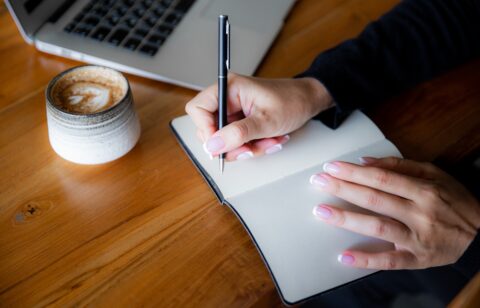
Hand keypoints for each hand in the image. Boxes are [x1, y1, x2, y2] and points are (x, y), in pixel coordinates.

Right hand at [185, 73, 332, 160]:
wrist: (310, 101)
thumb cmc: (292, 101)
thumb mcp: (266, 121)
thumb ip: (238, 133)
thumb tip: (213, 145)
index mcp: (230, 88)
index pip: (197, 108)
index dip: (205, 129)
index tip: (219, 145)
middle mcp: (228, 98)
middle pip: (209, 128)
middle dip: (231, 143)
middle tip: (249, 148)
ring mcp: (234, 111)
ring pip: (224, 139)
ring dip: (245, 147)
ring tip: (267, 142)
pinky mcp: (241, 121)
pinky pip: (236, 141)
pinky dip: (252, 146)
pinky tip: (268, 140)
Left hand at [310, 157, 479, 269]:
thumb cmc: (455, 201)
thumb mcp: (434, 174)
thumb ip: (400, 166)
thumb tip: (365, 161)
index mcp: (424, 190)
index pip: (381, 178)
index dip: (354, 172)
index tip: (331, 167)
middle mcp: (420, 213)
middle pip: (375, 199)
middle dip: (343, 189)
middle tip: (319, 182)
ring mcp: (418, 238)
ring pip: (378, 227)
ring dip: (348, 219)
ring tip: (322, 212)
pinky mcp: (417, 259)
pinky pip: (389, 261)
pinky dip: (367, 260)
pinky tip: (345, 257)